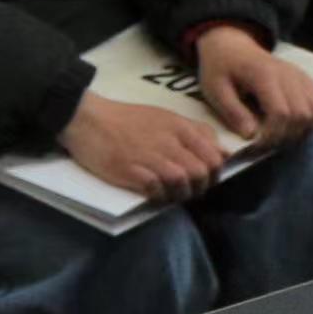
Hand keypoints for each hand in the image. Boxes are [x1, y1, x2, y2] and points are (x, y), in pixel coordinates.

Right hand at [58, 94, 228, 204]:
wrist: (88, 118)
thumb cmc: (128, 119)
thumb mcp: (168, 117)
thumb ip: (197, 132)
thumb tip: (224, 154)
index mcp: (181, 127)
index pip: (214, 156)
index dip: (215, 173)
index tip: (206, 179)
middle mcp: (169, 141)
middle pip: (201, 172)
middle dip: (200, 187)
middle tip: (189, 191)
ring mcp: (149, 156)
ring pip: (182, 181)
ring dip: (180, 193)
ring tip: (171, 194)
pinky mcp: (130, 170)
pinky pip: (155, 189)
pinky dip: (158, 196)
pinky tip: (154, 194)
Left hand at [188, 25, 312, 149]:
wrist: (232, 46)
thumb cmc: (221, 68)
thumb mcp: (215, 89)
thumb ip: (233, 112)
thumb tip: (251, 135)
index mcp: (264, 76)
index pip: (281, 112)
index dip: (273, 134)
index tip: (258, 144)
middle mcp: (288, 75)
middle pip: (303, 114)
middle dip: (287, 135)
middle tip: (269, 142)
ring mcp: (300, 76)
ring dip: (304, 128)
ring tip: (283, 134)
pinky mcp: (305, 79)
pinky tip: (297, 124)